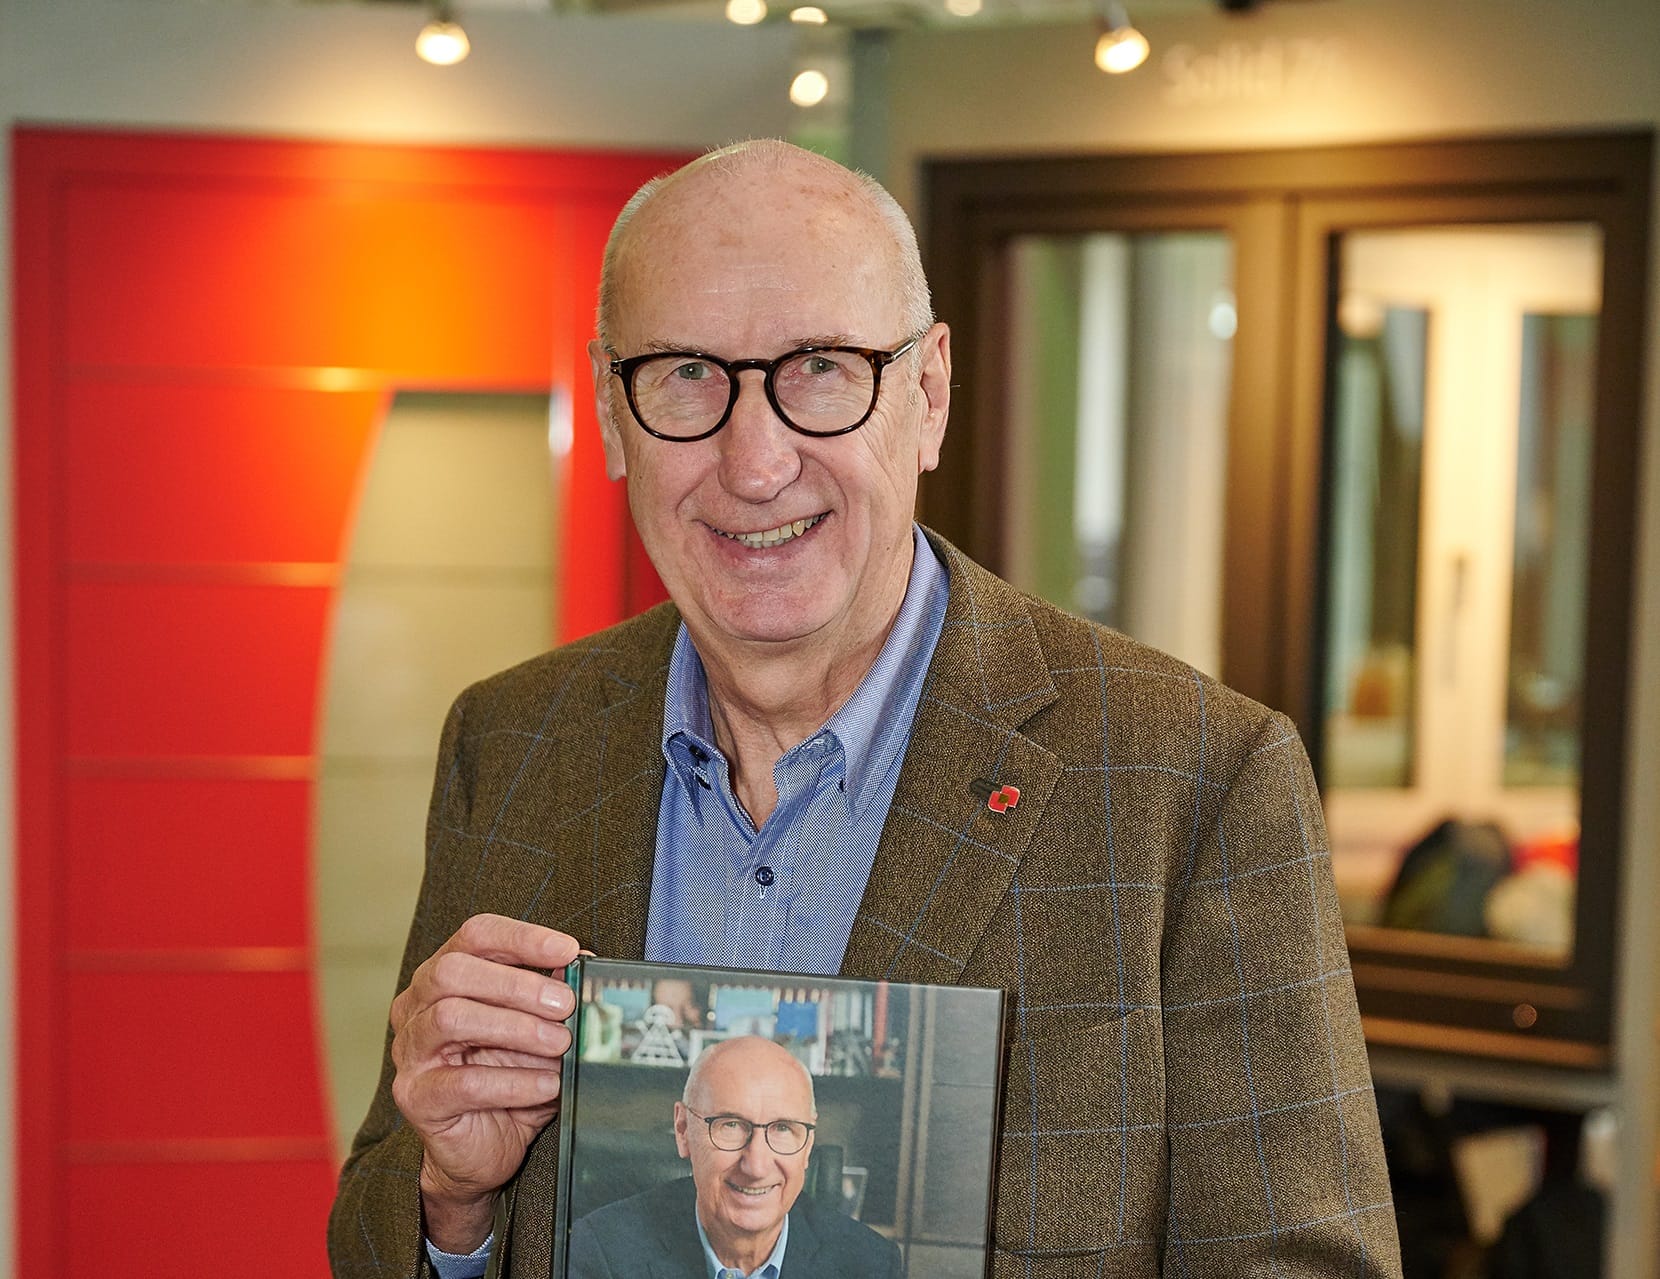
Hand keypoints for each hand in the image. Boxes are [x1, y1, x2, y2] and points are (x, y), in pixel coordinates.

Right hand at [389, 914, 582, 1251]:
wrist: (483, 1147)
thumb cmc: (509, 1076)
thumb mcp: (538, 1028)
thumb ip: (553, 994)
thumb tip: (585, 963)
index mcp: (444, 976)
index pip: (475, 935)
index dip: (521, 937)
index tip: (568, 951)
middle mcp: (417, 1006)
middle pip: (453, 972)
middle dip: (516, 984)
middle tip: (565, 1005)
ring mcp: (410, 1051)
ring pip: (450, 1018)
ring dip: (516, 1028)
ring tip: (560, 1044)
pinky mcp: (416, 1097)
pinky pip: (462, 1082)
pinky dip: (513, 1081)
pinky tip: (548, 1084)